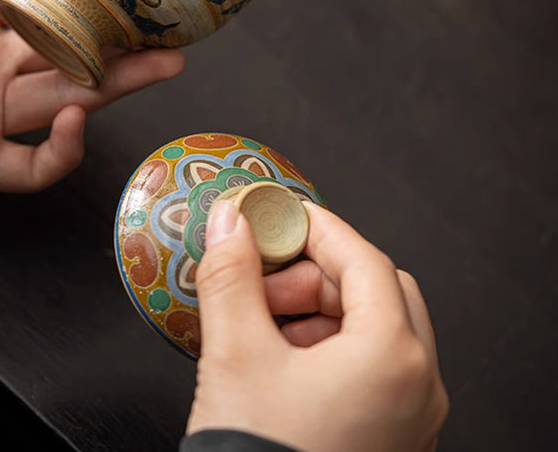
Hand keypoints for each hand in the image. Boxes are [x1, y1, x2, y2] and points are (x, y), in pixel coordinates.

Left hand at [0, 0, 183, 190]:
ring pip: (65, 106)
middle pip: (72, 60)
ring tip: (166, 67)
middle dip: (125, 52)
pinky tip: (73, 122)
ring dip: (116, 90)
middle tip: (174, 42)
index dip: (97, 3)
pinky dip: (58, 153)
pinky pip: (28, 168)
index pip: (55, 8)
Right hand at [187, 200, 448, 451]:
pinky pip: (367, 366)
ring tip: (264, 321)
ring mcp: (407, 415)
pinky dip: (325, 346)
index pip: (363, 258)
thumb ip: (232, 276)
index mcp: (392, 357)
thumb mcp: (236, 356)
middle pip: (374, 290)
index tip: (283, 216)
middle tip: (267, 276)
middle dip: (315, 273)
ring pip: (371, 328)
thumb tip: (230, 223)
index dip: (317, 228)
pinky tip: (280, 357)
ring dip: (317, 310)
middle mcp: (415, 386)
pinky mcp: (388, 435)